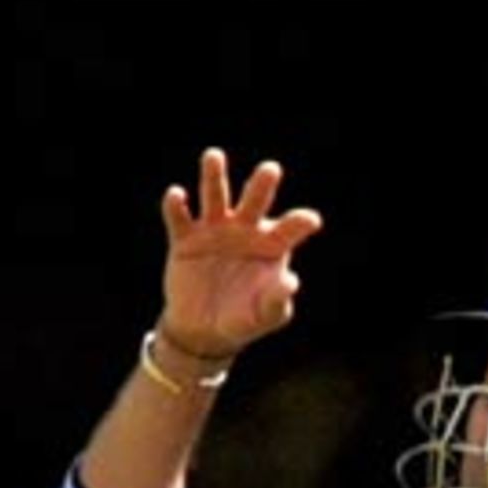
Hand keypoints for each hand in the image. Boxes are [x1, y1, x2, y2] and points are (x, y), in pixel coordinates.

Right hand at [158, 147, 322, 358]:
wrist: (204, 332)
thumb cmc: (243, 320)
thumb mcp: (264, 317)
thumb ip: (276, 301)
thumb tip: (291, 282)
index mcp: (271, 245)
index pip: (290, 228)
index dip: (300, 222)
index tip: (311, 221)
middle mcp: (244, 230)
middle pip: (255, 201)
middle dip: (262, 185)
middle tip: (271, 169)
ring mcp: (214, 231)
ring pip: (215, 197)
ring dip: (214, 176)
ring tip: (214, 155)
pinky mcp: (185, 240)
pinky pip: (179, 218)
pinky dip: (176, 206)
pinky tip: (177, 195)